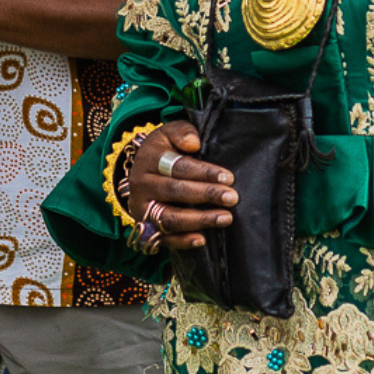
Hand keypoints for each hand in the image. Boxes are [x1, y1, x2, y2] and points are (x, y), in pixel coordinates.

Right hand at [126, 120, 235, 249]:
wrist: (142, 170)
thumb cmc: (165, 149)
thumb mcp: (170, 133)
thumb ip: (182, 132)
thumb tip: (194, 143)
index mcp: (149, 158)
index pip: (178, 167)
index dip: (204, 172)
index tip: (229, 178)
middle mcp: (141, 184)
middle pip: (175, 191)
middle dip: (206, 195)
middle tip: (232, 198)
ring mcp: (141, 208)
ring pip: (169, 218)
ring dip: (199, 220)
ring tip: (225, 218)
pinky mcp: (145, 227)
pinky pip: (163, 238)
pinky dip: (182, 241)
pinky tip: (202, 240)